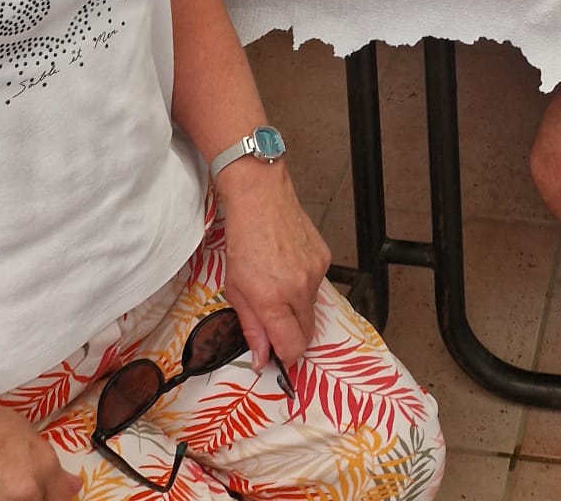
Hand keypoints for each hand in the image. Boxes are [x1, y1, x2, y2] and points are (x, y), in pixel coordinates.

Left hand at [218, 169, 330, 374]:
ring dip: (297, 309)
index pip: (292, 347)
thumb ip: (251, 327)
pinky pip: (317, 286)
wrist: (262, 201)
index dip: (285, 357)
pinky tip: (289, 268)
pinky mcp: (325, 258)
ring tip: (278, 287)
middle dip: (292, 337)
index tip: (277, 357)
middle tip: (275, 326)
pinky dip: (304, 286)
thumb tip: (261, 358)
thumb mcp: (235, 290)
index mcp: (273, 301)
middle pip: (307, 334)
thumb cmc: (243, 243)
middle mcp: (299, 290)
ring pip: (311, 309)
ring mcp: (315, 273)